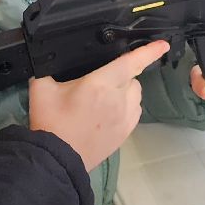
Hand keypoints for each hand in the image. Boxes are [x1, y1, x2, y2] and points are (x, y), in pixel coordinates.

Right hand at [28, 40, 167, 170]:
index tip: (162, 44)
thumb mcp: (42, 89)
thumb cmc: (50, 123)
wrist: (56, 159)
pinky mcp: (125, 133)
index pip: (130, 63)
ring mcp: (124, 118)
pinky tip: (111, 110)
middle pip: (133, 77)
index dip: (149, 51)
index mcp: (99, 84)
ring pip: (136, 94)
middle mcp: (118, 100)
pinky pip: (135, 111)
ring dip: (127, 89)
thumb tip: (49, 59)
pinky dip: (128, 106)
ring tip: (106, 95)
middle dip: (122, 73)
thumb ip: (46, 69)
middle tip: (101, 80)